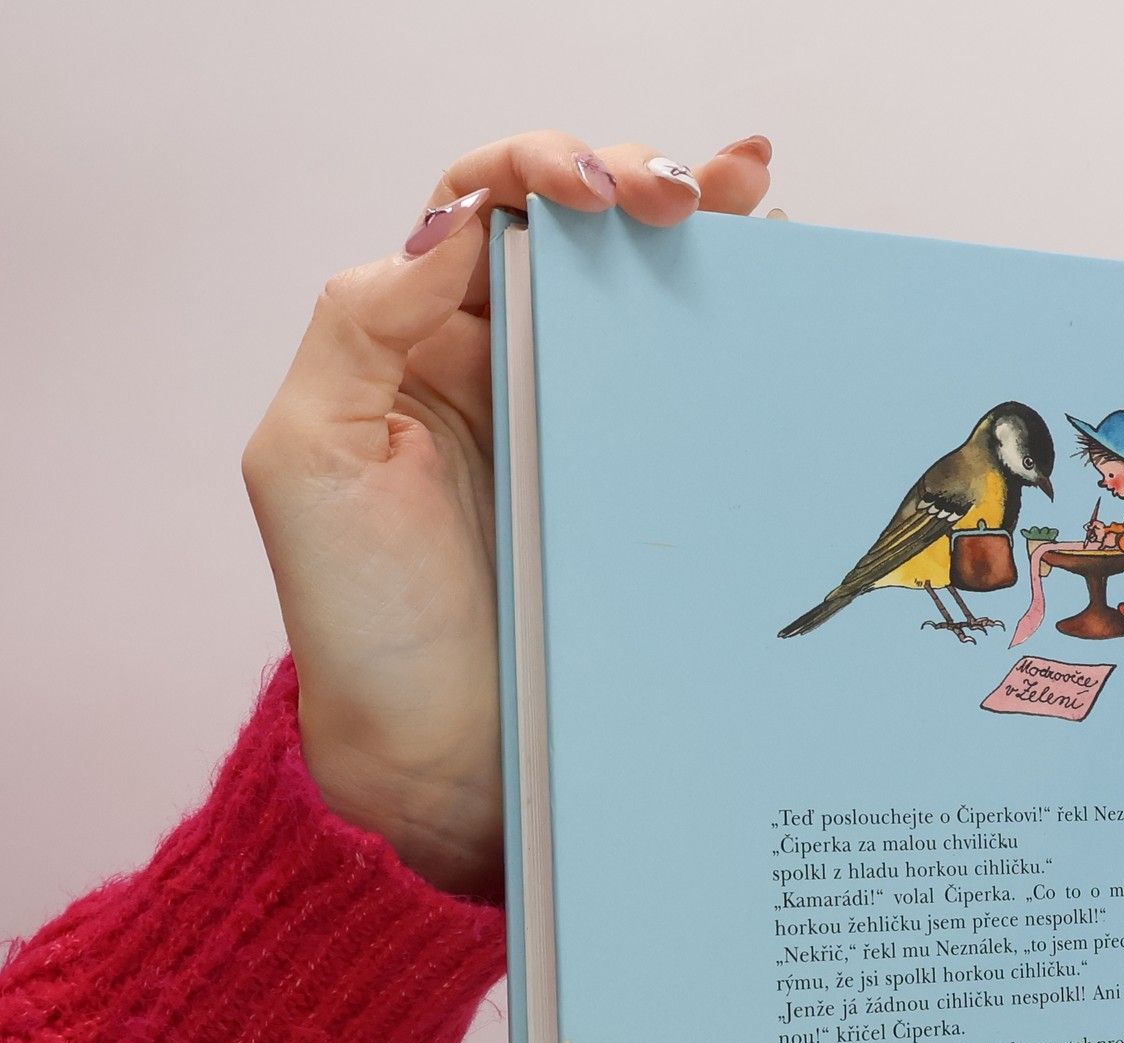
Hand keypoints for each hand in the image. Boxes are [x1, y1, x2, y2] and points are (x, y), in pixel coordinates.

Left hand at [242, 131, 772, 900]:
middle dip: (646, 183)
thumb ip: (362, 323)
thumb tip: (459, 224)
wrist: (440, 757)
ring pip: (647, 303)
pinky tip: (779, 303)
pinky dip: (737, 342)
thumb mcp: (311, 456)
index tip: (601, 190)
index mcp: (419, 341)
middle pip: (584, 238)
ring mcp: (585, 430)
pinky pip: (690, 399)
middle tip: (705, 193)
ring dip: (708, 240)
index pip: (487, 210)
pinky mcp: (644, 492)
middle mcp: (507, 369)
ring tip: (759, 213)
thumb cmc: (363, 621)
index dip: (544, 171)